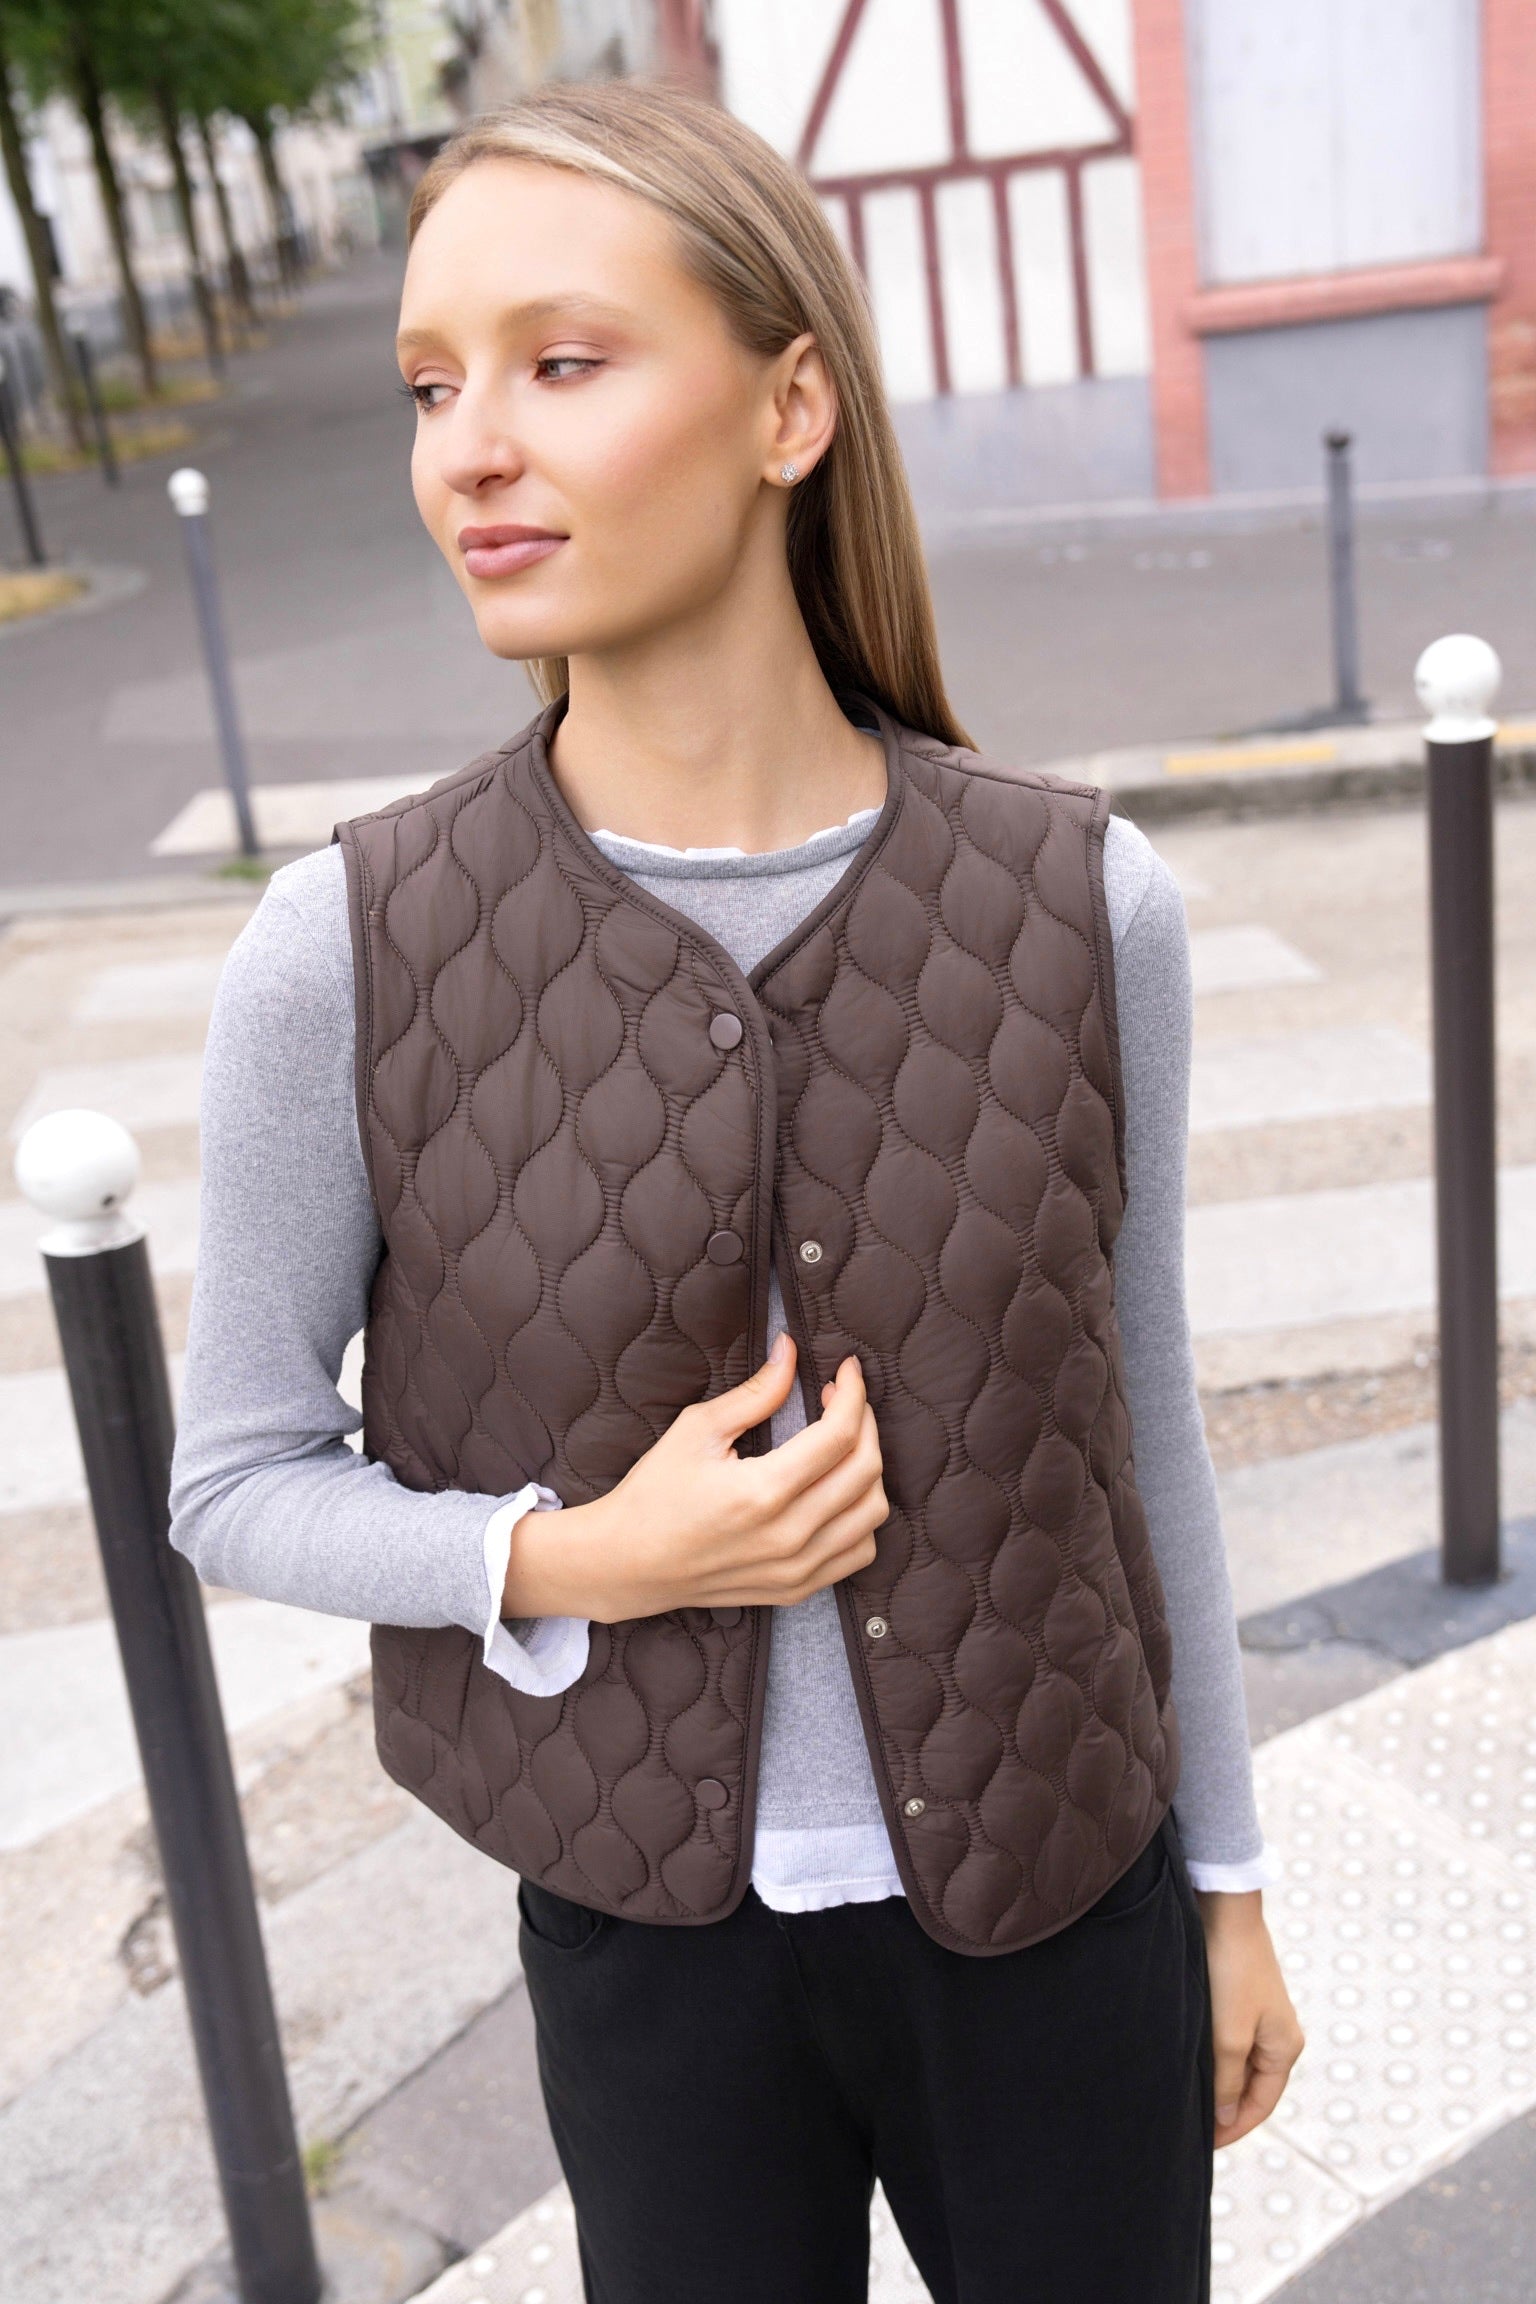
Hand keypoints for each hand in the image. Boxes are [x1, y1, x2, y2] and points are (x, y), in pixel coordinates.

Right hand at [504, 1333, 887, 1622]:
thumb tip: (791, 1351)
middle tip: (842, 1399)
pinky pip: (859, 1552)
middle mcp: (788, 1536)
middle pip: (866, 1470)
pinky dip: (861, 1517)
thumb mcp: (697, 1430)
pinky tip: (838, 1492)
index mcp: (763, 1492)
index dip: (853, 1393)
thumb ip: (755, 1392)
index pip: (839, 1435)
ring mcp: (796, 1569)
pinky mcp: (797, 1589)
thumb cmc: (656, 1494)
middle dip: (864, 1421)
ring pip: (872, 1513)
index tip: (846, 1370)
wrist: (629, 1565)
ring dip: (869, 1468)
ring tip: (842, 1443)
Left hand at [1197, 1891, 1304, 2147]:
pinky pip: (1228, 2042)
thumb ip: (1225, 2079)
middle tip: (1189, 2128)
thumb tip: (1224, 2115)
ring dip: (1215, 2083)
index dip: (1232, 2128)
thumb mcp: (1228, 2033)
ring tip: (1184, 2098)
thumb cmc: (1231, 1969)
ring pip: (1237, 2065)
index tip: (1202, 2145)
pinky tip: (1187, 2062)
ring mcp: (1260, 2016)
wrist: (1224, 1908)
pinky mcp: (1240, 1999)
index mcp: (1285, 2047)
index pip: (1261, 2105)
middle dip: (1223, 2109)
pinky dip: (1211, 2058)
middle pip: (1250, 2088)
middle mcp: (1278, 2035)